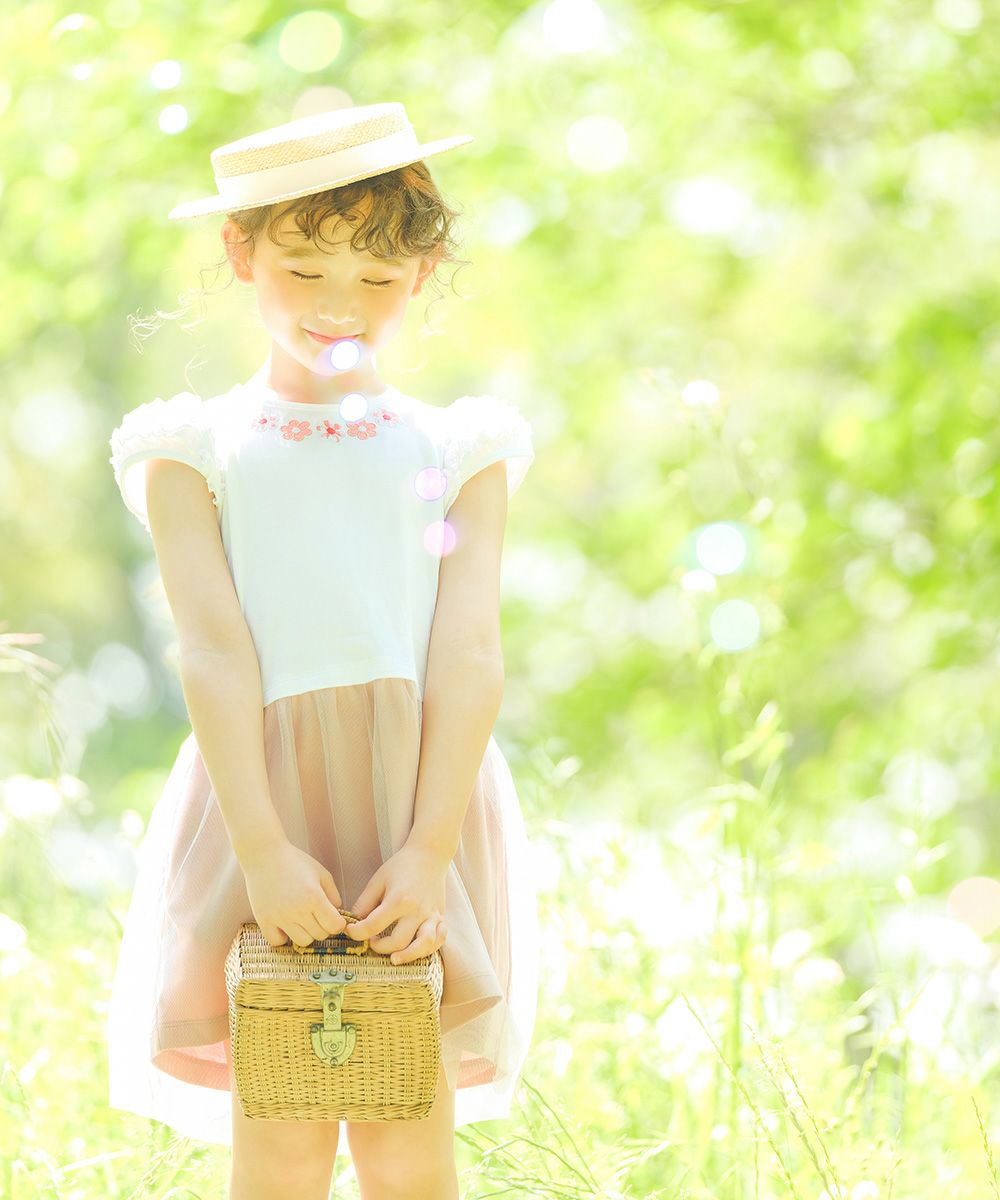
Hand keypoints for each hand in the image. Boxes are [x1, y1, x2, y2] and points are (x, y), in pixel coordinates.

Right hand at [241, 840, 346, 947]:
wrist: (264, 854)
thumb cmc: (295, 861)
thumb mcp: (321, 873)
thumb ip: (334, 895)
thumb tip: (337, 915)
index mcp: (314, 897)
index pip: (335, 926)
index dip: (337, 923)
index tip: (333, 916)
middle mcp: (297, 910)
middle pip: (320, 935)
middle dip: (323, 926)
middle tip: (316, 913)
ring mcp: (279, 917)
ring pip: (302, 941)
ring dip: (306, 933)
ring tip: (301, 919)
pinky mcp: (263, 920)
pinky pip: (278, 942)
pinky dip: (284, 937)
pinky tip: (285, 924)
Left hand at [346, 844, 449, 964]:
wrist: (429, 854)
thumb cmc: (401, 866)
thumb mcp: (378, 880)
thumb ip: (364, 902)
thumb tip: (354, 922)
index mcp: (398, 899)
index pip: (373, 925)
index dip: (357, 933)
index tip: (351, 931)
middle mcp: (416, 910)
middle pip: (398, 941)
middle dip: (380, 947)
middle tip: (372, 941)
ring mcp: (431, 914)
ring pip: (424, 945)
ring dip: (408, 956)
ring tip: (394, 958)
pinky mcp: (440, 916)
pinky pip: (440, 938)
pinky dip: (430, 948)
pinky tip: (417, 949)